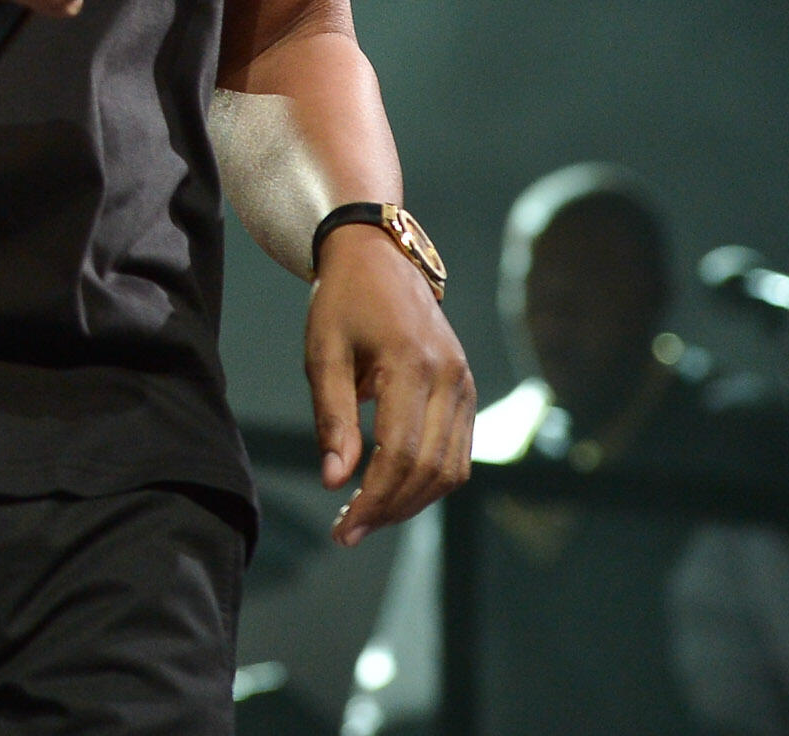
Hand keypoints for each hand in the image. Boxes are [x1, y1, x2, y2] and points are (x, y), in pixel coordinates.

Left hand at [309, 224, 473, 542]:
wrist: (380, 258)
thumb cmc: (342, 302)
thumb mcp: (322, 352)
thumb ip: (331, 417)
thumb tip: (334, 481)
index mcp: (412, 365)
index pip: (401, 454)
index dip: (373, 499)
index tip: (342, 529)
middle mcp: (450, 378)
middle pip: (431, 470)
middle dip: (390, 509)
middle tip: (348, 531)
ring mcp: (465, 384)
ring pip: (451, 470)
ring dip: (411, 502)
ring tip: (365, 516)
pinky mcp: (466, 390)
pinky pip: (457, 452)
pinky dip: (428, 480)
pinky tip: (391, 490)